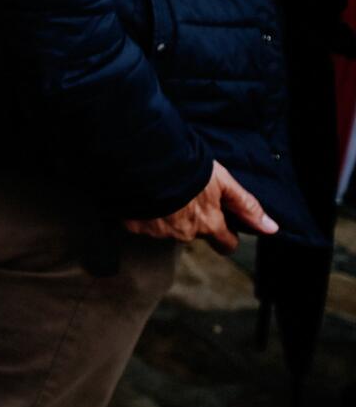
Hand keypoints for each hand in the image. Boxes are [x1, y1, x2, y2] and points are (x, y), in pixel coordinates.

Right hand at [122, 160, 276, 252]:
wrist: (146, 162)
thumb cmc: (188, 168)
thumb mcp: (222, 182)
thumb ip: (246, 206)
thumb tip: (272, 229)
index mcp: (209, 224)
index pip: (226, 244)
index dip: (226, 235)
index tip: (223, 226)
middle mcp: (185, 233)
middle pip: (195, 233)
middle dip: (193, 219)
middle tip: (186, 196)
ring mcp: (158, 231)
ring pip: (169, 228)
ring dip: (168, 215)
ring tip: (163, 191)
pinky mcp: (135, 226)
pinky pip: (143, 223)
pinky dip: (145, 213)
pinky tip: (144, 195)